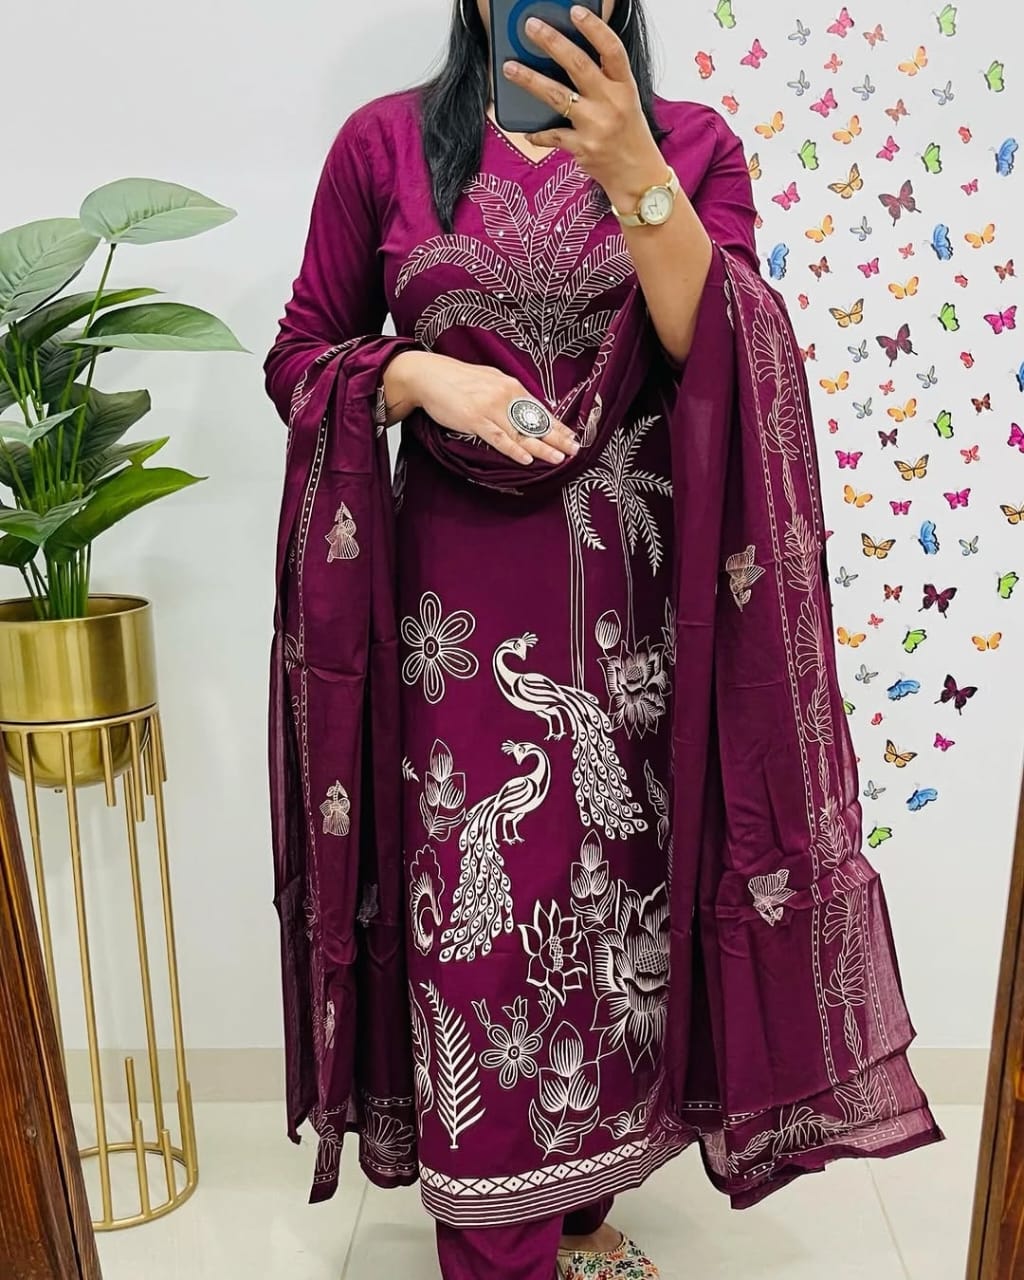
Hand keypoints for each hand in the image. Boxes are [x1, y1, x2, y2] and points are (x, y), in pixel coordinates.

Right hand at [386, 350, 579, 465]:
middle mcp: (505, 396)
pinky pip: (498, 438)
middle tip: (574, 451)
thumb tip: (525, 408)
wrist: (429, 375)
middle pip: (535, 422)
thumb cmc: (458, 380)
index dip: (558, 426)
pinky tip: (526, 459)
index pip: (540, 410)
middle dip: (557, 438)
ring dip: (541, 448)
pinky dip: (513, 449)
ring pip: (521, 432)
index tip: (573, 438)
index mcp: (511, 386)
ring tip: (557, 459)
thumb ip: (508, 395)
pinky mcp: (474, 419)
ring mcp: (490, 408)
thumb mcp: (490, 381)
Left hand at [502, 5, 664, 206]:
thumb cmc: (628, 134)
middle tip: (531, 27)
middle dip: (552, 43)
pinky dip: (537, 134)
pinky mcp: (582, 148)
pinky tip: (526, 131)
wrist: (637, 177)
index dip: (594, 28)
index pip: (611, 50)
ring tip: (509, 68)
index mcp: (624, 87)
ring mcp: (596, 126)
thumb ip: (604, 80)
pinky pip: (552, 136)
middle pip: (578, 66)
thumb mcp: (625, 101)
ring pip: (557, 96)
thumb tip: (567, 57)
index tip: (575, 11)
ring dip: (530, 80)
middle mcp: (611, 104)